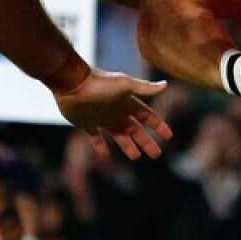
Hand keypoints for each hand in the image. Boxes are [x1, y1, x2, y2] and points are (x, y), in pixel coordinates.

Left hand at [55, 69, 173, 160]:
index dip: (158, 126)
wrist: (72, 82)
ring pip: (118, 135)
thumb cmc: (99, 83)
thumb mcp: (125, 85)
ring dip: (128, 146)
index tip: (169, 136)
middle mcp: (117, 111)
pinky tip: (106, 156)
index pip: (147, 116)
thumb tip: (165, 85)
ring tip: (136, 157)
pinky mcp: (86, 123)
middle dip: (146, 142)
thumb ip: (145, 88)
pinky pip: (96, 138)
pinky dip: (101, 147)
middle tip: (156, 155)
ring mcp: (101, 118)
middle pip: (135, 130)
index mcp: (127, 102)